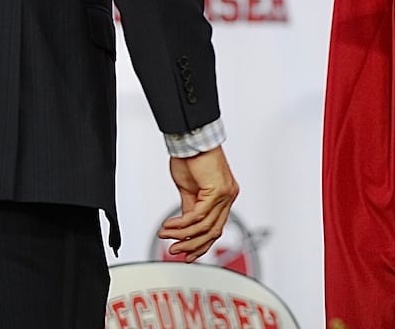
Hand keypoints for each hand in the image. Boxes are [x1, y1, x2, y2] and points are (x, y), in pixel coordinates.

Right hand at [158, 145, 239, 261]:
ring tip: (166, 236)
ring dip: (182, 235)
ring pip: (205, 227)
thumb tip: (186, 227)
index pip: (215, 229)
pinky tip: (170, 226)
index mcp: (224, 197)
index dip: (201, 245)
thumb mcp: (190, 189)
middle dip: (191, 245)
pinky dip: (182, 224)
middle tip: (174, 250)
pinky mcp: (218, 191)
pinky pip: (198, 215)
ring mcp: (225, 195)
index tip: (187, 255)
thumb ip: (190, 208)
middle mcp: (228, 197)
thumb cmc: (192, 157)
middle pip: (212, 232)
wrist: (192, 138)